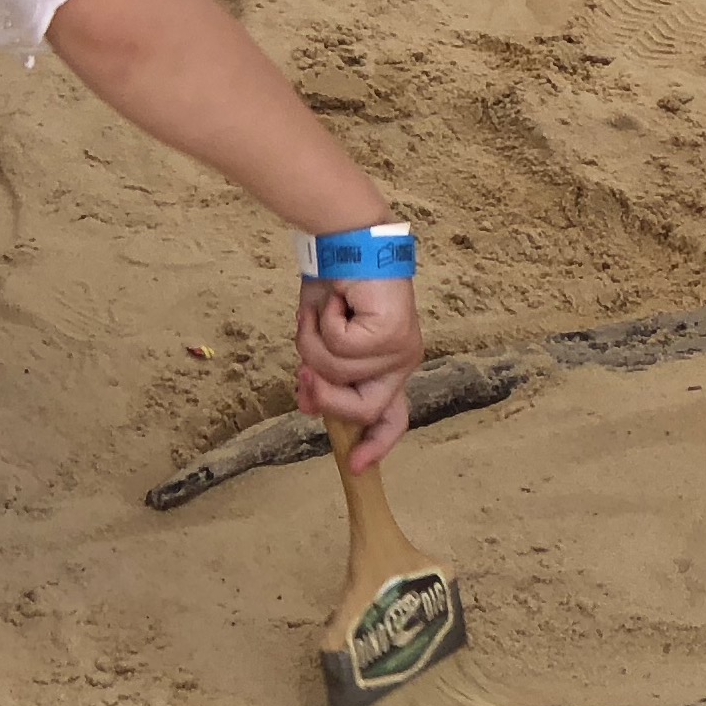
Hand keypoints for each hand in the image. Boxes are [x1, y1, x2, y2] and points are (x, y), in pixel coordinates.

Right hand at [297, 276, 422, 460]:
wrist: (344, 238)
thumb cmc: (335, 283)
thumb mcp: (320, 338)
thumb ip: (321, 375)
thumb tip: (309, 403)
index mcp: (388, 367)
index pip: (389, 417)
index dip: (373, 444)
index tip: (354, 466)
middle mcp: (402, 361)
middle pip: (363, 409)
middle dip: (324, 395)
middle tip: (303, 375)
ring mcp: (402, 349)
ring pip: (341, 374)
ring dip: (315, 342)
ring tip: (324, 311)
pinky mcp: (393, 333)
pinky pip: (340, 347)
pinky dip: (324, 323)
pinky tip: (337, 299)